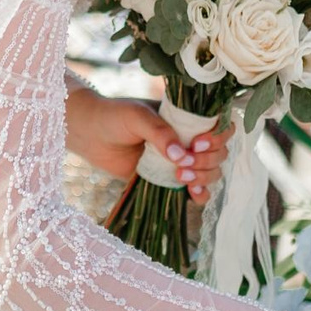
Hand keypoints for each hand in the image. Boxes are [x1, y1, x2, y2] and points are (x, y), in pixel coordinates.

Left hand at [65, 86, 229, 202]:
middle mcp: (189, 139)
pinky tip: (192, 194)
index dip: (218, 137)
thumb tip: (181, 156)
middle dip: (208, 160)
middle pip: (219, 153)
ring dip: (204, 177)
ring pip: (211, 172)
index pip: (220, 126)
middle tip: (184, 162)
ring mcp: (181, 161)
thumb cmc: (114, 117)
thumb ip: (160, 133)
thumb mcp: (137, 116)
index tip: (197, 144)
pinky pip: (195, 190)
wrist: (90, 134)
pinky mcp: (169, 179)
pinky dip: (200, 194)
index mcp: (187, 118)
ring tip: (180, 177)